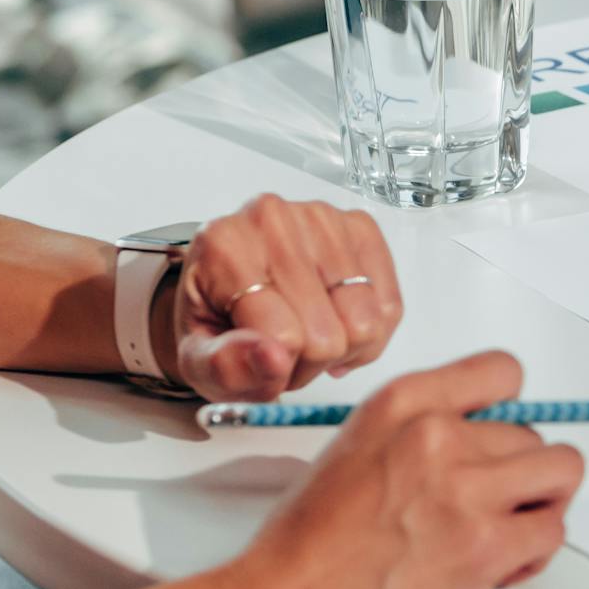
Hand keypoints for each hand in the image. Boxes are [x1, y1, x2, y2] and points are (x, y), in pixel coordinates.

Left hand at [164, 194, 401, 400]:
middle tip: (287, 352)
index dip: (282, 369)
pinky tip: (340, 324)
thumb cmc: (216, 319)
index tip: (264, 362)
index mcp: (225, 247)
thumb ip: (226, 367)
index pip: (284, 336)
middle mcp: (273, 220)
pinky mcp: (359, 227)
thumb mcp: (198, 360)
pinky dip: (372, 331)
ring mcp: (322, 218)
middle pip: (330, 335)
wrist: (229, 286)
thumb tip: (273, 357)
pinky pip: (390, 306)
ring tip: (312, 338)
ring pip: (368, 323)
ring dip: (345, 348)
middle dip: (312, 361)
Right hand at [224, 351, 583, 588]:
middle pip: (534, 433)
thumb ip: (422, 432)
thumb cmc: (308, 543)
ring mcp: (466, 489)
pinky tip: (499, 568)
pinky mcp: (486, 544)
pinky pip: (553, 531)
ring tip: (506, 533)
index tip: (503, 440)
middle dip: (521, 475)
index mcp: (403, 403)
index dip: (512, 411)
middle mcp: (438, 435)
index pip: (502, 372)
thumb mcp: (357, 448)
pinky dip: (535, 553)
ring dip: (542, 506)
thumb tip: (480, 438)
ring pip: (562, 472)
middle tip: (492, 509)